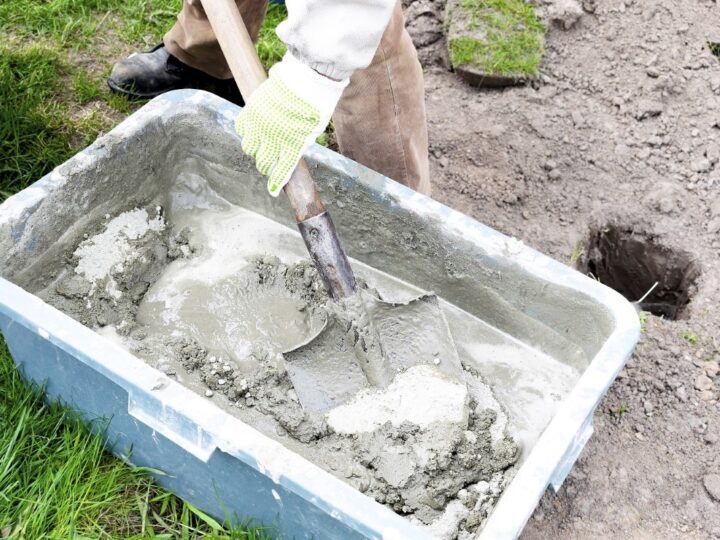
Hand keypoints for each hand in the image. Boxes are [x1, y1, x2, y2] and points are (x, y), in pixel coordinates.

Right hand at [235, 53, 347, 195]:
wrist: (306, 77)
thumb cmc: (315, 103)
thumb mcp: (313, 130)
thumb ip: (299, 145)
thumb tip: (284, 156)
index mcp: (293, 143)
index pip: (282, 169)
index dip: (276, 182)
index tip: (272, 190)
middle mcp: (274, 136)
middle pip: (263, 161)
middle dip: (265, 166)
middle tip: (267, 164)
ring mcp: (260, 123)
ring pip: (249, 148)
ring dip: (255, 149)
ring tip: (261, 144)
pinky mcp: (251, 110)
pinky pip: (242, 129)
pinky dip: (247, 132)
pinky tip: (254, 129)